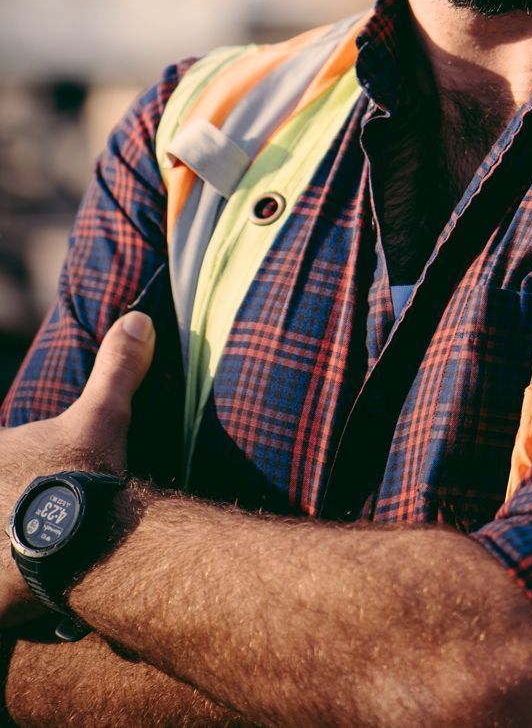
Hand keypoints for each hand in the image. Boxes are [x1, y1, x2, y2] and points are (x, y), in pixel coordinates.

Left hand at [0, 310, 154, 624]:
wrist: (85, 544)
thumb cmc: (85, 477)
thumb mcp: (104, 416)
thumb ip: (116, 368)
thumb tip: (138, 319)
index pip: (2, 454)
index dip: (18, 467)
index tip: (45, 482)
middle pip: (0, 496)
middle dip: (16, 504)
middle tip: (43, 515)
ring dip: (10, 542)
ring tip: (40, 551)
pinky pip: (0, 592)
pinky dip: (10, 591)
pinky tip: (30, 593)